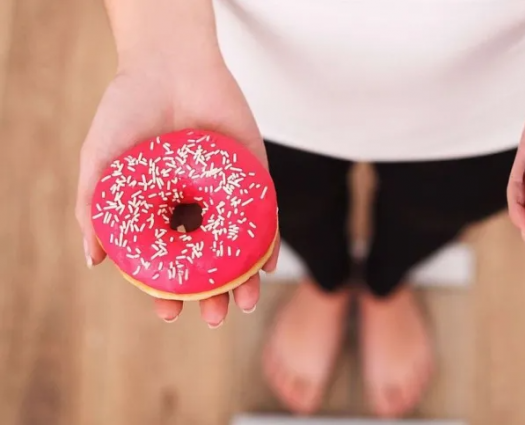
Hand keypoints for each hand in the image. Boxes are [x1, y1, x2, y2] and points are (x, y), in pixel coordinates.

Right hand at [75, 57, 279, 325]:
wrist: (169, 64)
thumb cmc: (128, 110)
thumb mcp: (101, 161)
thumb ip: (94, 208)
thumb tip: (93, 261)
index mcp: (161, 210)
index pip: (168, 260)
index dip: (167, 289)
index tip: (168, 313)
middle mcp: (195, 207)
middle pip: (208, 260)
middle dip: (211, 294)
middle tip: (213, 317)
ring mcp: (226, 193)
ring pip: (238, 246)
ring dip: (242, 278)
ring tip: (241, 304)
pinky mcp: (254, 176)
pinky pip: (265, 215)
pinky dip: (268, 242)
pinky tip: (265, 267)